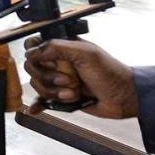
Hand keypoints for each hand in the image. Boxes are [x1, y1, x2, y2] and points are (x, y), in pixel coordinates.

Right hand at [23, 37, 138, 117]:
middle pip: (32, 68)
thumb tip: (31, 52)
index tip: (53, 63)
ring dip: (54, 92)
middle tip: (68, 80)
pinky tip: (35, 108)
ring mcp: (57, 79)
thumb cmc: (110, 72)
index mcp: (62, 47)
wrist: (123, 97)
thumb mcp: (85, 53)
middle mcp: (57, 62)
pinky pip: (41, 100)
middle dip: (49, 77)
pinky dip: (38, 104)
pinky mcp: (59, 96)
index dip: (37, 56)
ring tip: (73, 93)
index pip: (33, 45)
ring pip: (37, 85)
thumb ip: (56, 47)